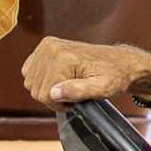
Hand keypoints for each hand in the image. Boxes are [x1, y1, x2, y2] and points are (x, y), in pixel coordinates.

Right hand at [26, 36, 150, 107]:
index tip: (76, 102)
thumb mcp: (102, 88)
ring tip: (69, 87)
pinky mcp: (46, 47)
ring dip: (48, 89)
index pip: (44, 94)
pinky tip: (60, 80)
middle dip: (53, 97)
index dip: (59, 104)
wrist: (121, 62)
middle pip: (35, 88)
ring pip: (31, 82)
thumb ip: (78, 91)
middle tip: (74, 95)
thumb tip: (53, 92)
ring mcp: (47, 45)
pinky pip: (29, 72)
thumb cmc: (114, 76)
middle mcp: (51, 47)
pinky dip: (43, 80)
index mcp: (62, 56)